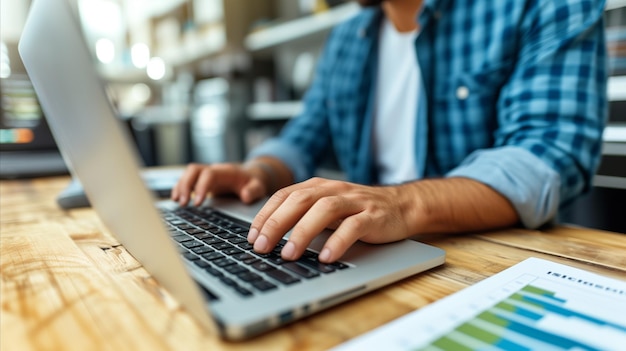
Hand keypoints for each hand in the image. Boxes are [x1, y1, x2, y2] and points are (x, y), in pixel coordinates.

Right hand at [171, 163, 267, 205]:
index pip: (208, 175)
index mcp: (225, 171)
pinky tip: (176, 199)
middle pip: (194, 170)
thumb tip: (246, 196)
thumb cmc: (253, 182)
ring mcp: (206, 175)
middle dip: (185, 185)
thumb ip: (254, 191)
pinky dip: (179, 188)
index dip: (201, 187)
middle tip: (183, 203)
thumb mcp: (258, 186)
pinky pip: (187, 180)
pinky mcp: (202, 181)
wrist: (250, 176)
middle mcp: (213, 170)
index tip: (197, 203)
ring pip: (188, 174)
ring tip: (177, 202)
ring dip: (180, 187)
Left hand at [247, 177, 412, 262]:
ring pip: (324, 210)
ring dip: (303, 232)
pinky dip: (338, 241)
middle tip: (262, 247)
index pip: (284, 195)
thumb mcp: (327, 209)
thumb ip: (304, 217)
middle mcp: (334, 189)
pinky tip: (326, 257)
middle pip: (299, 200)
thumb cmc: (358, 211)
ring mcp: (354, 201)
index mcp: (318, 186)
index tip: (252, 236)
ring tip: (288, 254)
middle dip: (277, 223)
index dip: (266, 215)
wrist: (402, 205)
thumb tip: (270, 239)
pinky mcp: (373, 215)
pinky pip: (353, 226)